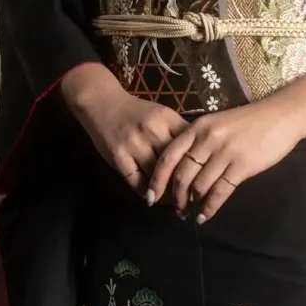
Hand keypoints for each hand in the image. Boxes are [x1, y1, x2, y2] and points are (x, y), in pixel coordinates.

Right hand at [60, 63, 188, 195]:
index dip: (198, 165)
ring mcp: (134, 145)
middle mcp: (152, 131)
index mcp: (167, 119)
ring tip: (175, 202)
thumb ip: (178, 133)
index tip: (203, 179)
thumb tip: (198, 157)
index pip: (189, 145)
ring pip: (157, 176)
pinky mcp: (118, 157)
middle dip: (185, 183)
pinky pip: (136, 182)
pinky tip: (153, 198)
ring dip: (167, 193)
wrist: (102, 103)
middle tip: (192, 198)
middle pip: (174, 164)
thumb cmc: (136, 112)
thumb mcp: (162, 115)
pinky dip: (147, 193)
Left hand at [146, 95, 305, 221]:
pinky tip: (206, 215)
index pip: (168, 156)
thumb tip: (182, 169)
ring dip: (192, 204)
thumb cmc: (249, 121)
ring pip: (199, 185)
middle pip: (181, 175)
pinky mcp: (242, 166)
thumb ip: (199, 141)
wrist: (281, 115)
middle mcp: (207, 140)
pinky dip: (210, 207)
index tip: (151, 196)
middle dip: (175, 197)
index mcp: (197, 128)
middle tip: (175, 209)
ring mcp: (225, 153)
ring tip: (190, 214)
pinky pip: (220, 191)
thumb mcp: (217, 124)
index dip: (157, 179)